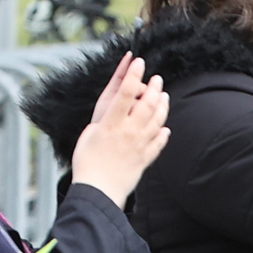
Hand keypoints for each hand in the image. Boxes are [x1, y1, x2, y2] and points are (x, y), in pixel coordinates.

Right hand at [70, 54, 169, 206]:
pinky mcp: (145, 158)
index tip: (139, 61)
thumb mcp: (89, 133)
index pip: (125, 92)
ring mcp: (140, 145)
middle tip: (156, 78)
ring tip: (164, 96)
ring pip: (157, 120)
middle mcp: (129, 131)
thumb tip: (115, 107)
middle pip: (147, 103)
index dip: (133, 74)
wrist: (99, 190)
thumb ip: (104, 117)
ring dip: (162, 105)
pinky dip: (163, 133)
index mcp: (111, 123)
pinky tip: (164, 128)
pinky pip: (159, 143)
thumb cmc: (87, 162)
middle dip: (154, 87)